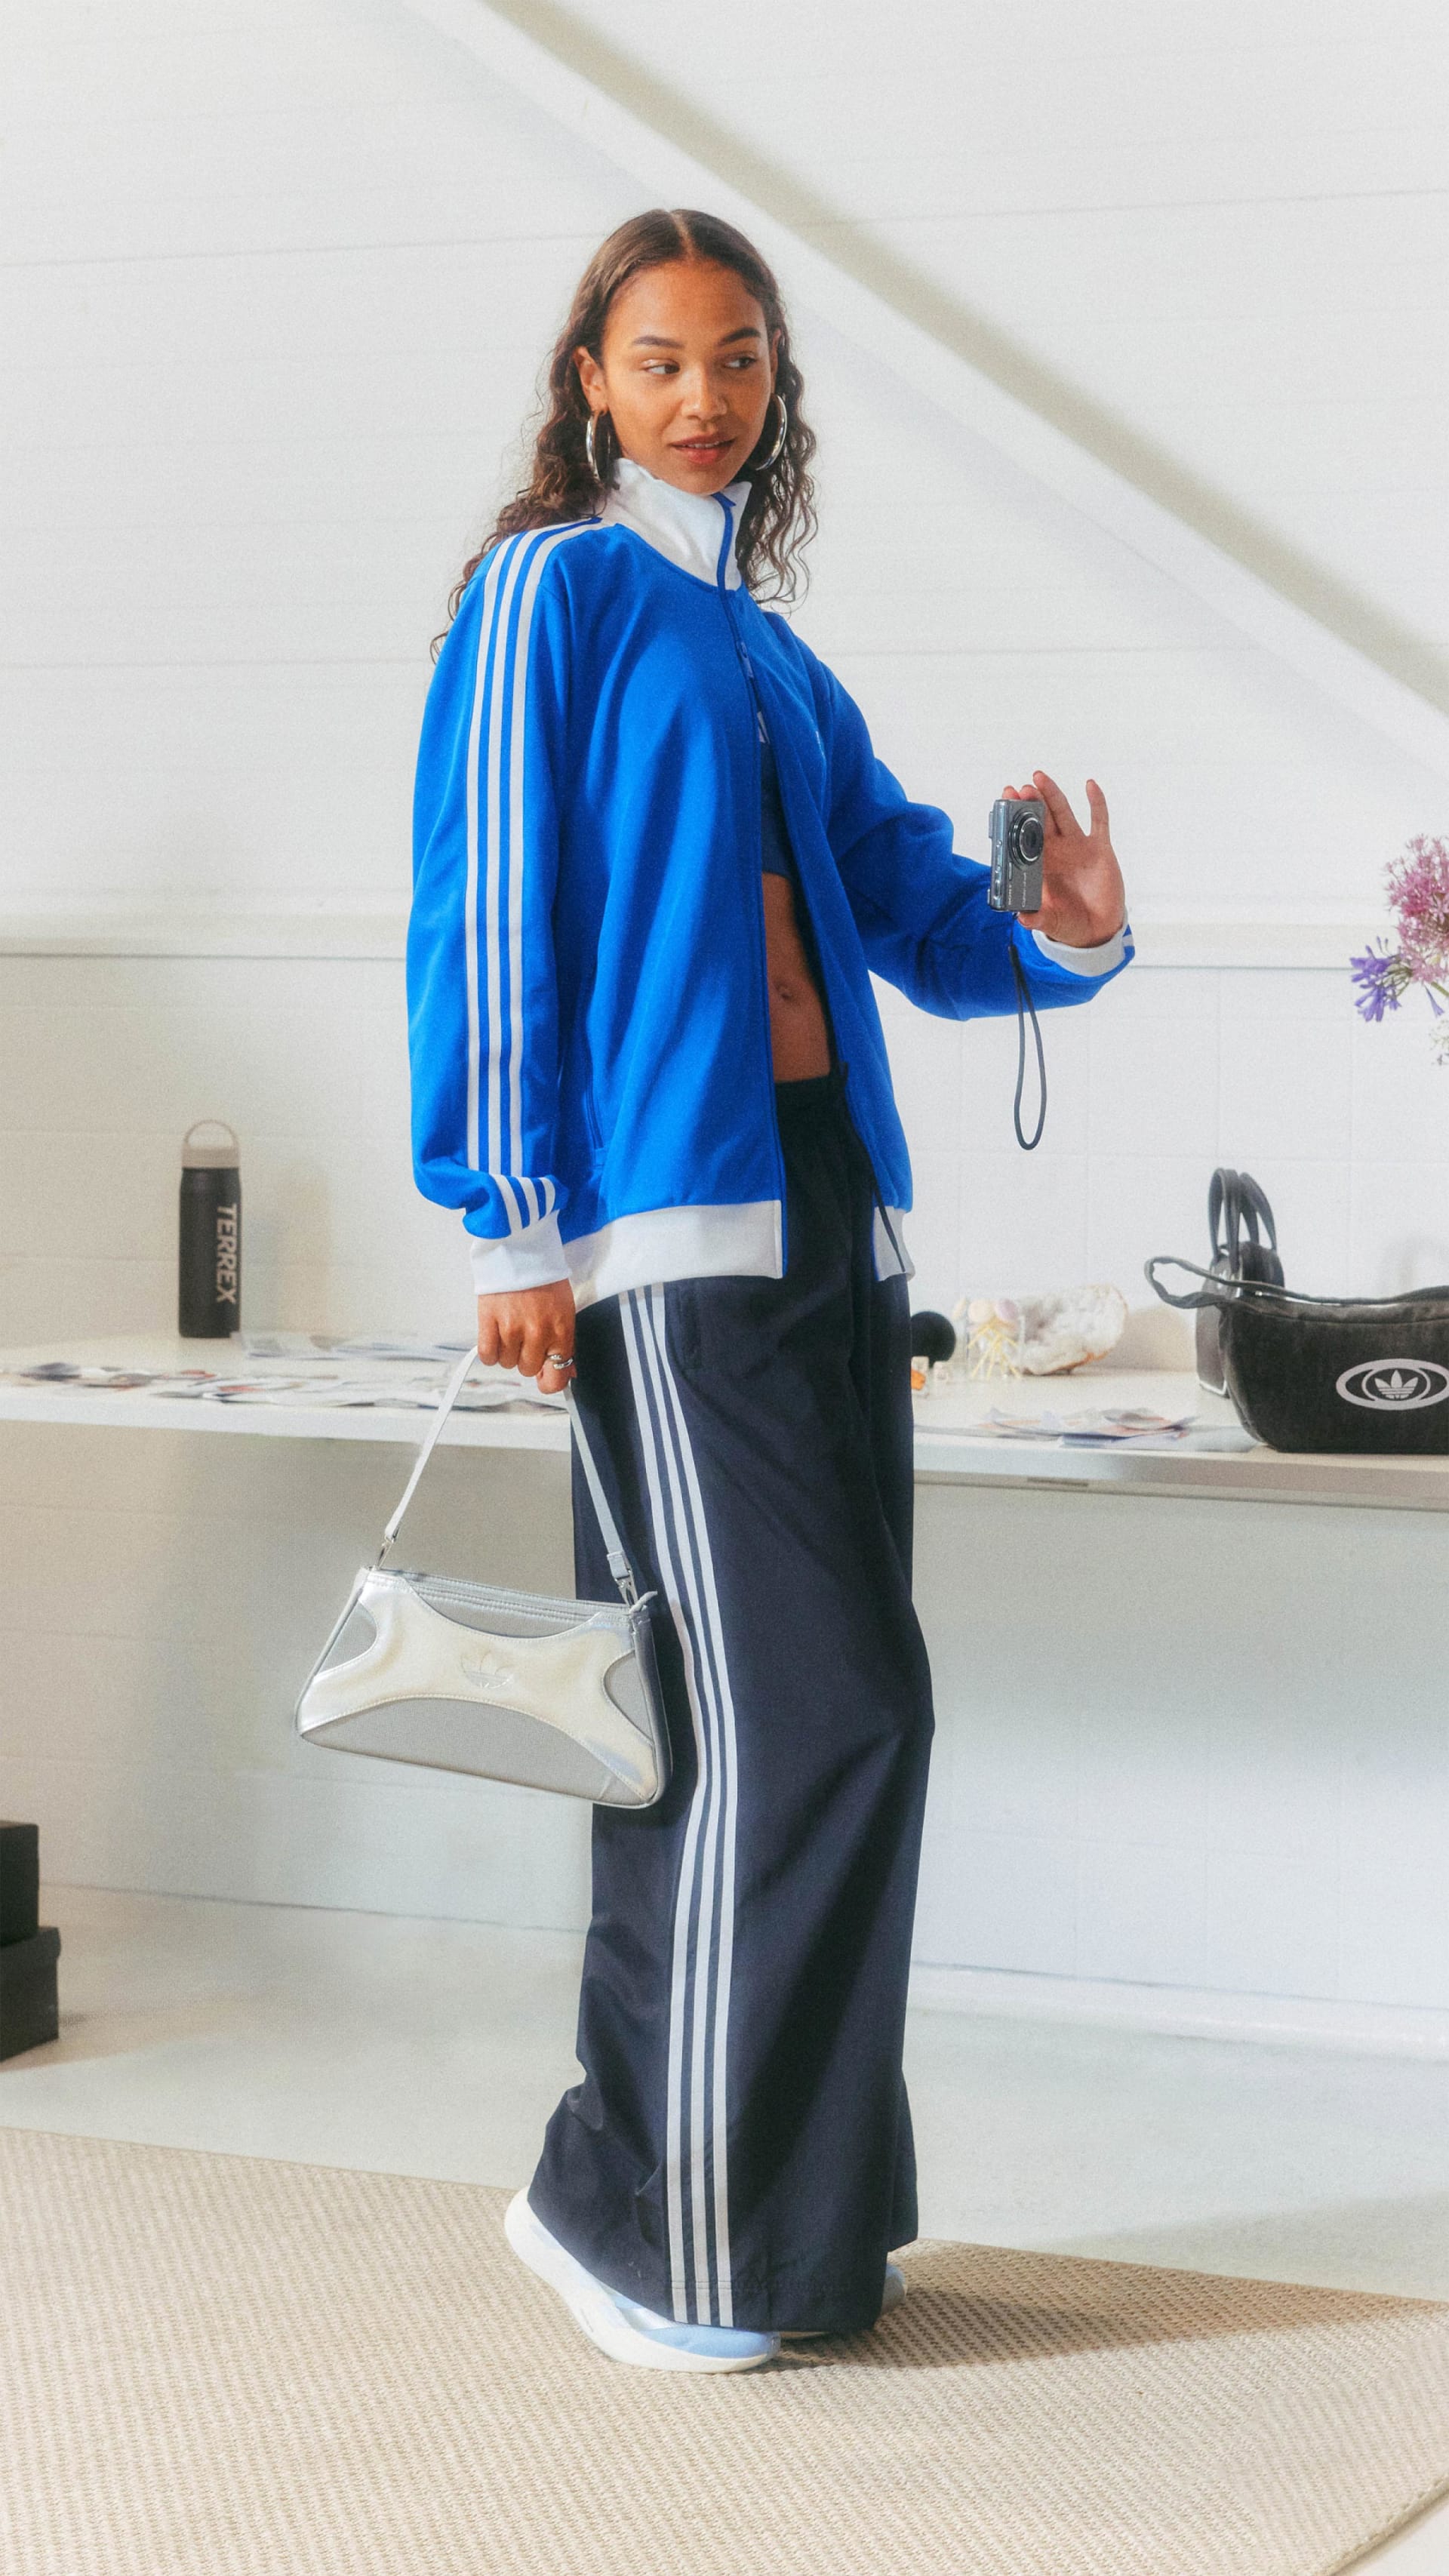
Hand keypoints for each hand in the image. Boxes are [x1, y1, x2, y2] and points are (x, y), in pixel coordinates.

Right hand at [477, 1282, 575, 1394]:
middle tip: (525, 1338)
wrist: (522, 1249)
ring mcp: (512, 1328)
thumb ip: (565, 1343)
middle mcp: (538, 1333)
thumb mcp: (565, 1311)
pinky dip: (490, 1350)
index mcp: (561, 1331)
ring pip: (507, 1363)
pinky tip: (496, 1336)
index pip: (557, 1377)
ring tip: (511, 1329)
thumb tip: (567, 1372)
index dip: (548, 1381)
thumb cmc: (544, 1278)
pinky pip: (487, 1355)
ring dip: (508, 1351)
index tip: (543, 1377)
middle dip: (526, 1357)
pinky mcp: (489, 1321)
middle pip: (527, 1370)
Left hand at [1002, 770, 1124, 948]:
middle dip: (1030, 803)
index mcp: (1038, 865)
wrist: (1097, 929)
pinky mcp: (1099, 848)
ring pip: (1063, 813)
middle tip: (1020, 787)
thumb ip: (1037, 918)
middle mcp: (1055, 851)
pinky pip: (1099, 820)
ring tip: (1039, 777)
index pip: (1021, 837)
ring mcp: (1077, 846)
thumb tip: (1022, 919)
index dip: (1013, 820)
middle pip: (1040, 819)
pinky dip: (1096, 802)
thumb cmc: (1068, 923)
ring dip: (1052, 795)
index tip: (1005, 802)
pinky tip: (1089, 785)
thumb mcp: (1051, 922)